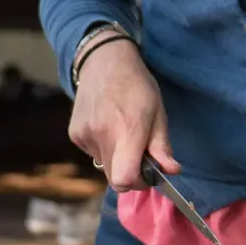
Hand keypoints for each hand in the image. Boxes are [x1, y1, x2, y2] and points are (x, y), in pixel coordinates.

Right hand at [69, 38, 177, 193]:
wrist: (102, 61)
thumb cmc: (137, 86)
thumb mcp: (158, 112)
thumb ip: (162, 145)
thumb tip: (171, 171)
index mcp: (127, 129)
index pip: (124, 179)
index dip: (137, 183)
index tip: (148, 172)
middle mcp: (101, 135)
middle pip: (114, 178)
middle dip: (130, 173)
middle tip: (139, 153)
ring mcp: (84, 135)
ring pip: (104, 166)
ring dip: (116, 158)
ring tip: (121, 132)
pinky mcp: (74, 135)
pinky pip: (93, 153)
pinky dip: (103, 147)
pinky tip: (106, 125)